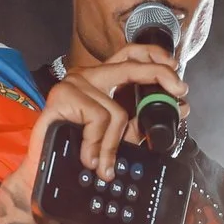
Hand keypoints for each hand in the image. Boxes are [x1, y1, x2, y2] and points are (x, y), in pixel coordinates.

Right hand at [3, 44, 186, 196]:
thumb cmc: (76, 148)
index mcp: (102, 79)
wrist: (43, 169)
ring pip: (116, 112)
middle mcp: (88, 75)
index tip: (177, 73)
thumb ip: (141, 122)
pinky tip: (88, 157)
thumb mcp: (116, 135)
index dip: (155, 57)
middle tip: (179, 90)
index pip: (131, 54)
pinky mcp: (62, 96)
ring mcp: (74, 83)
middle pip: (131, 64)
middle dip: (160, 75)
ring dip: (113, 144)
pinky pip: (98, 121)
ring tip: (102, 164)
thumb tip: (180, 108)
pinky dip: (96, 145)